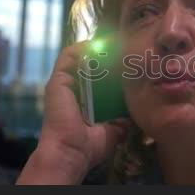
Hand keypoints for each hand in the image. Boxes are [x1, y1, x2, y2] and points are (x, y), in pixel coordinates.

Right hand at [16, 41, 130, 183]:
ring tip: (114, 42)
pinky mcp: (58, 81)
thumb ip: (123, 121)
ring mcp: (65, 84)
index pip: (101, 78)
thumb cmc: (91, 146)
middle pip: (92, 65)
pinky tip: (97, 44)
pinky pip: (68, 57)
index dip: (114, 68)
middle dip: (108, 55)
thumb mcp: (114, 131)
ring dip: (96, 48)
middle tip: (125, 48)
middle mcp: (76, 90)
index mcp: (87, 101)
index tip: (130, 61)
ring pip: (80, 58)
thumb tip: (136, 114)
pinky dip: (82, 48)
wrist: (72, 152)